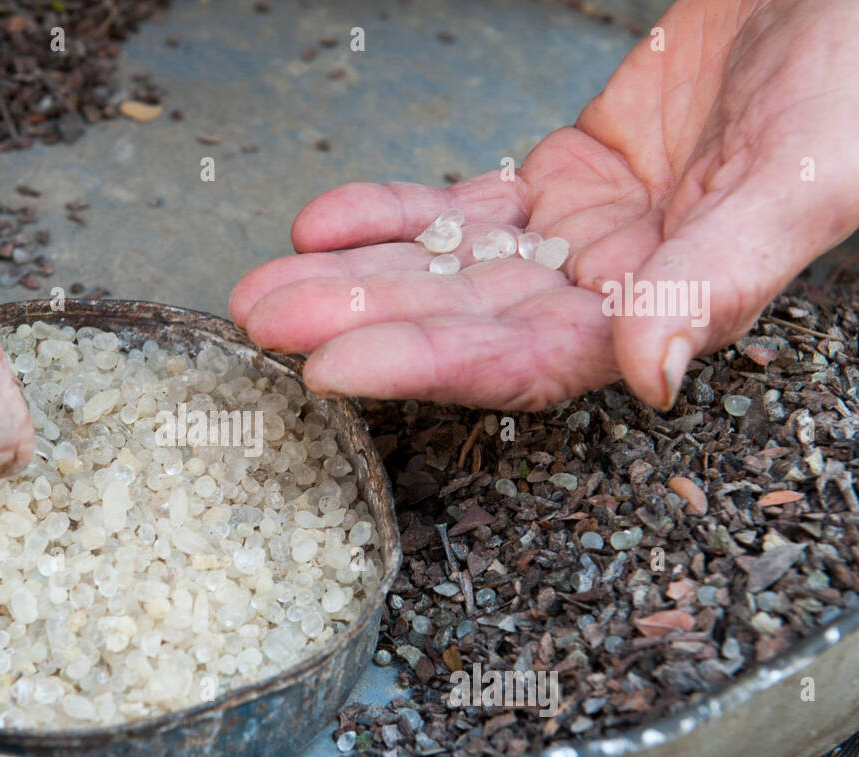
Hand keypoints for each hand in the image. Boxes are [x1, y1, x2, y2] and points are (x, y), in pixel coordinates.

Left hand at [230, 0, 858, 410]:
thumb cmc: (848, 73)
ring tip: (261, 285)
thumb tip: (651, 377)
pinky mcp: (562, 178)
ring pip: (449, 267)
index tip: (333, 369)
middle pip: (464, 319)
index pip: (528, 360)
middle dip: (360, 321)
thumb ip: (719, 275)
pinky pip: (461, 206)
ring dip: (355, 276)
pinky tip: (323, 224)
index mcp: (669, 309)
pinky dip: (391, 214)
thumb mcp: (801, 172)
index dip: (429, 367)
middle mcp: (614, 288)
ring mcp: (581, 235)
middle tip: (263, 320)